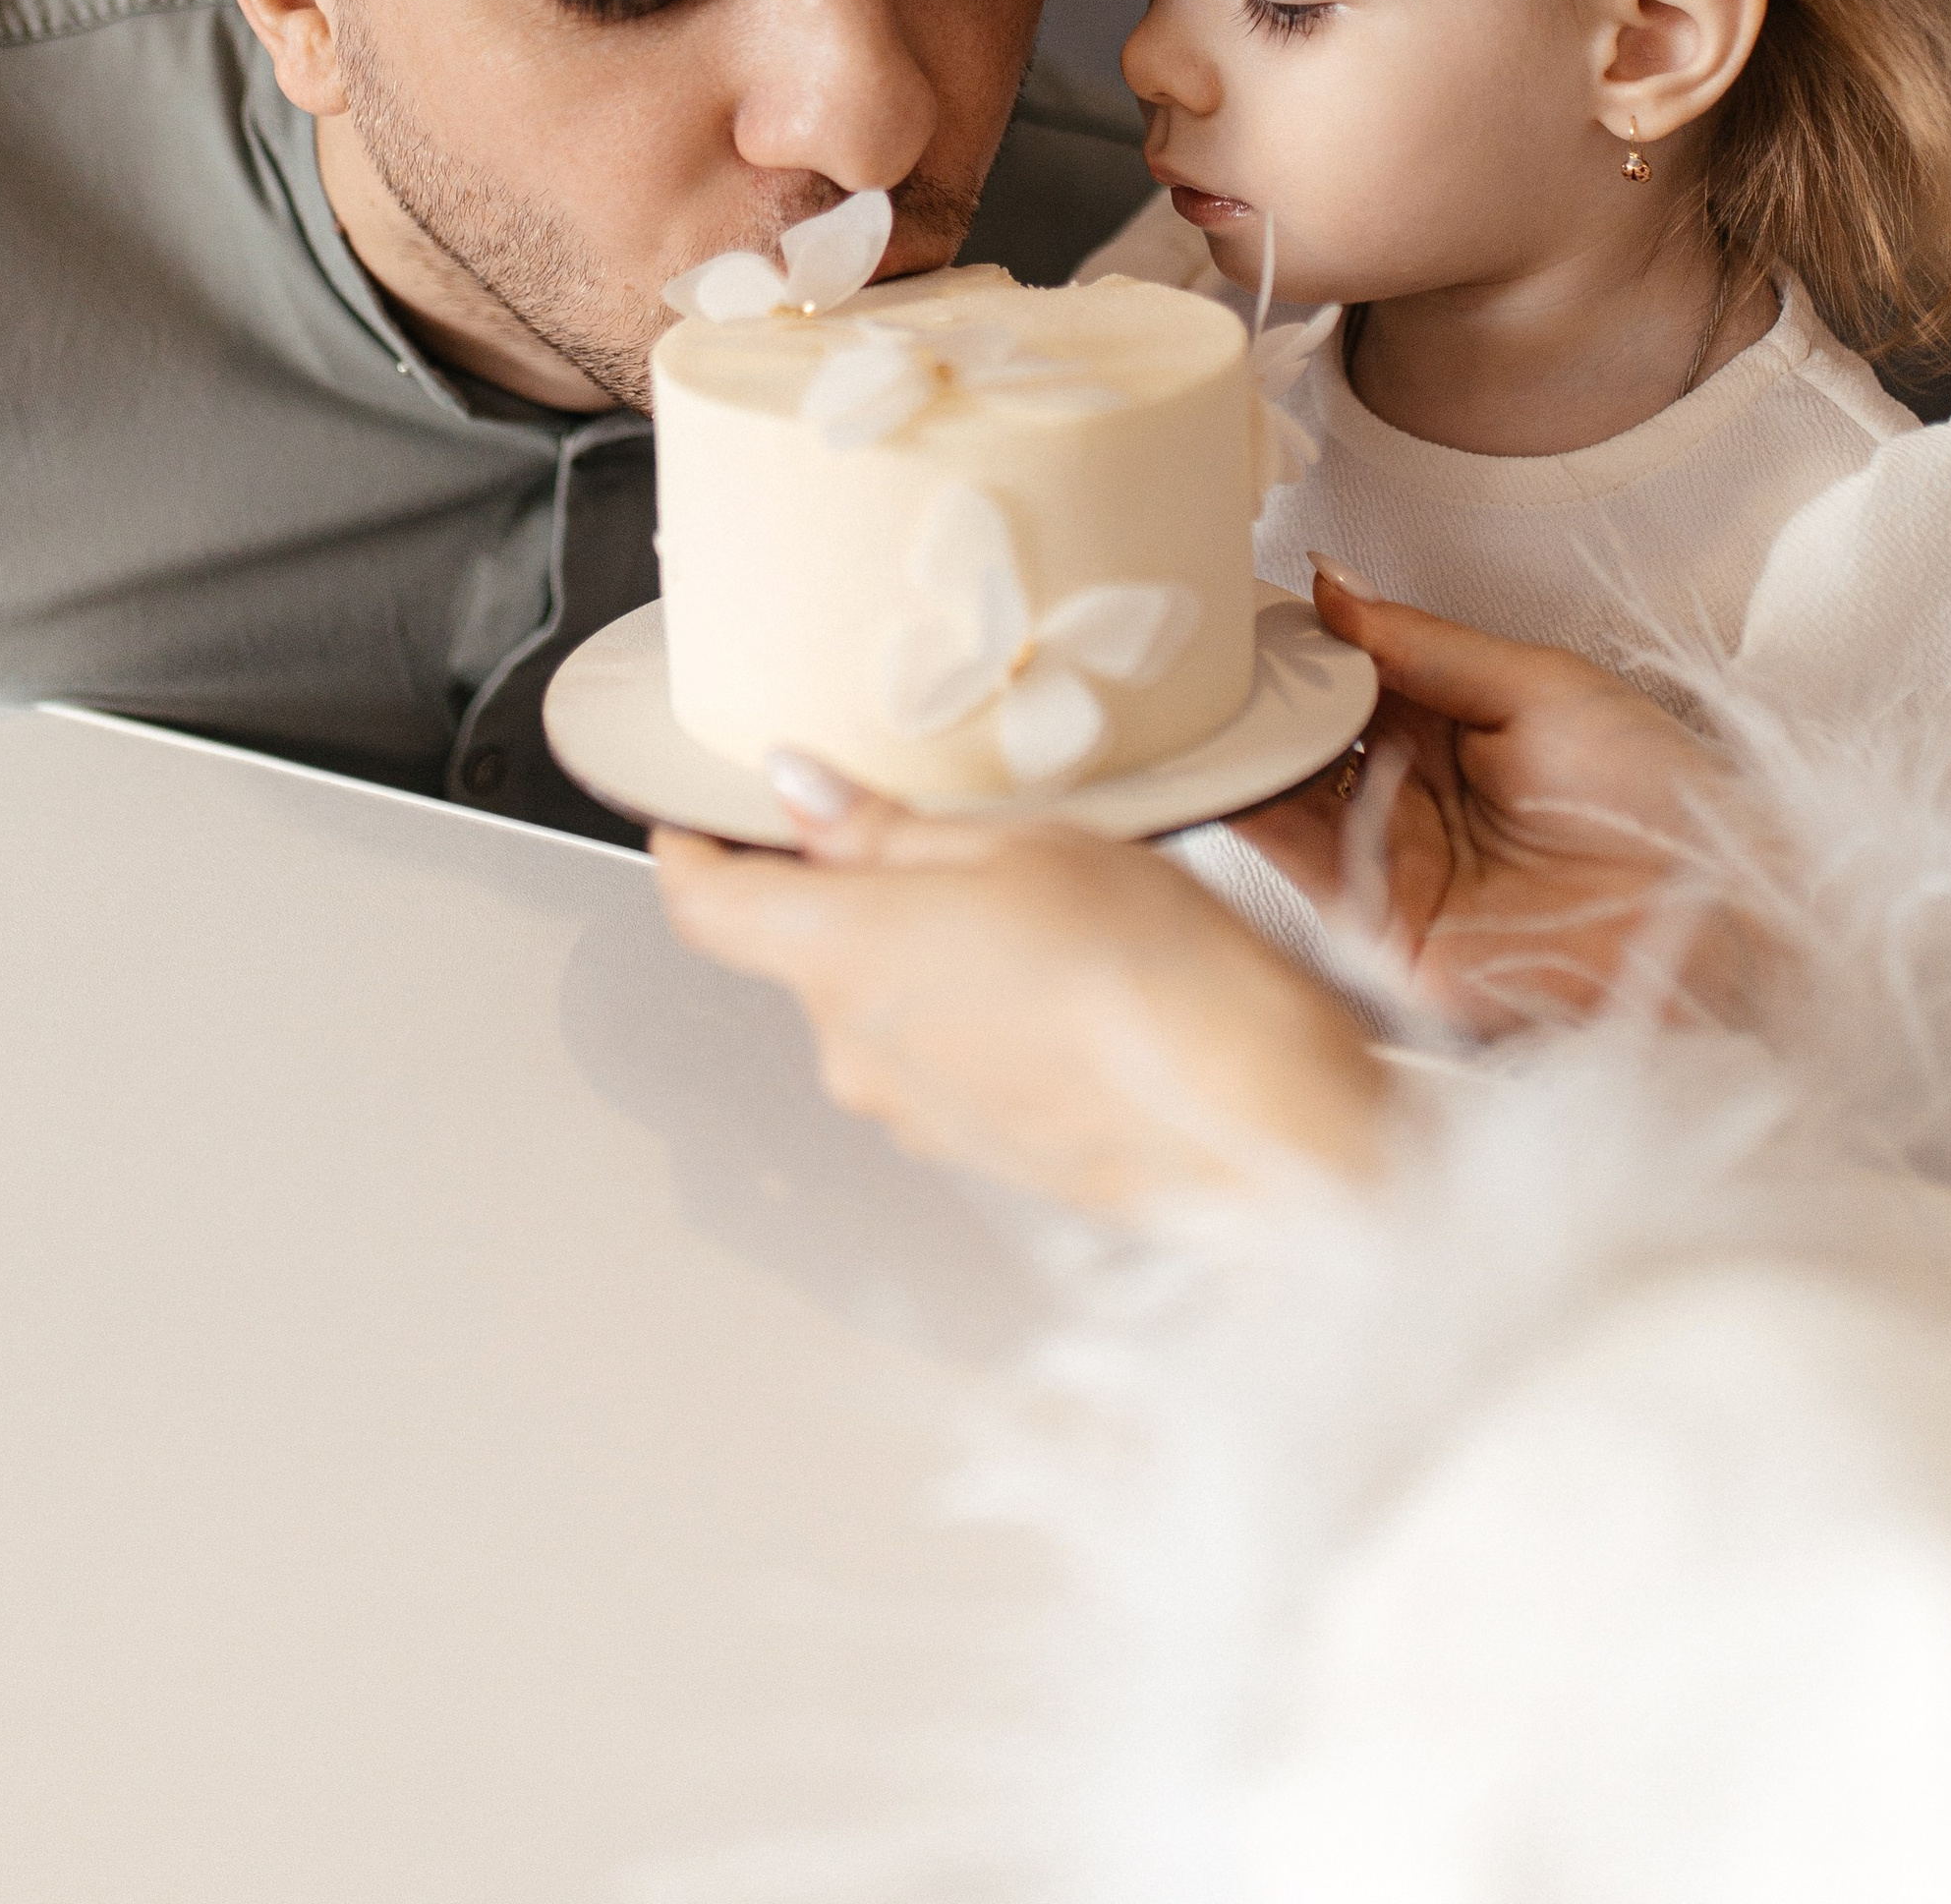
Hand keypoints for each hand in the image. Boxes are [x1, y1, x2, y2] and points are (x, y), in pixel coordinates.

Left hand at [655, 788, 1391, 1211]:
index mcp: (843, 958)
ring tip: (1041, 908)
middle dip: (856, 892)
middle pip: (805, 954)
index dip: (688, 855)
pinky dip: (973, 1015)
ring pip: (879, 1008)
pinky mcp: (974, 1154)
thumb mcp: (1021, 842)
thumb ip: (887, 829)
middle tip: (953, 834)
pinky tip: (1064, 983)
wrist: (1261, 1117)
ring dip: (925, 955)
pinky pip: (939, 1062)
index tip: (694, 819)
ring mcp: (915, 1115)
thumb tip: (800, 795)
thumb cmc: (1153, 965)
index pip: (707, 909)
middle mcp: (856, 1052)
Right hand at [1235, 566, 1751, 1034]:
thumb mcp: (1536, 686)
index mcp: (1444, 729)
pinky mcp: (1391, 936)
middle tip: (1186, 639)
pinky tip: (1226, 761)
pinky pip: (1305, 868)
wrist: (1725, 909)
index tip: (1226, 595)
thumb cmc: (1662, 792)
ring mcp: (1393, 867)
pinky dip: (1254, 814)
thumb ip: (1422, 642)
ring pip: (1284, 797)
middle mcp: (1407, 798)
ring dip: (1237, 746)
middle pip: (1300, 739)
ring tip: (1188, 689)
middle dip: (1246, 692)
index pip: (1339, 676)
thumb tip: (1326, 583)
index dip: (1287, 640)